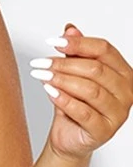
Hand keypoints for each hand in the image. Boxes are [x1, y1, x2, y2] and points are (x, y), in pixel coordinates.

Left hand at [30, 25, 132, 160]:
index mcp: (123, 73)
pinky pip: (83, 112)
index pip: (104, 50)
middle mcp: (127, 92)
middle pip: (95, 69)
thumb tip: (70, 29)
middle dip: (64, 64)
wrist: (68, 137)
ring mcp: (118, 113)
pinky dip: (64, 100)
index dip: (78, 44)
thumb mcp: (73, 75)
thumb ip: (75, 53)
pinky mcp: (104, 130)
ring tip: (42, 75)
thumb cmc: (74, 105)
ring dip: (62, 80)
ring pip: (90, 90)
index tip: (53, 41)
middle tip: (41, 62)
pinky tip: (49, 91)